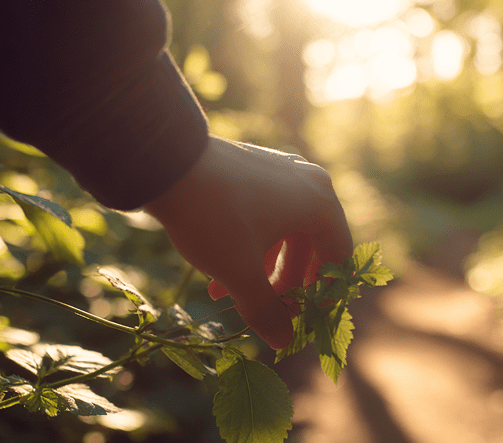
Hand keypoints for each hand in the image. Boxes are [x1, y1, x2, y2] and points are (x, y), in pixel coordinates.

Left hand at [144, 136, 352, 348]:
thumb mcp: (239, 272)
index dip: (325, 293)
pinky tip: (217, 272)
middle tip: (267, 312)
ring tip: (227, 298)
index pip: (339, 256)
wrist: (163, 160)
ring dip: (260, 269)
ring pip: (282, 232)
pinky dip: (248, 245)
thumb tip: (284, 341)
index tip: (305, 317)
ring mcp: (280, 172)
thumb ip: (266, 310)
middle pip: (309, 247)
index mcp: (319, 203)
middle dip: (286, 286)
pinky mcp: (254, 168)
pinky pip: (264, 215)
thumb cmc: (213, 216)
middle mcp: (307, 182)